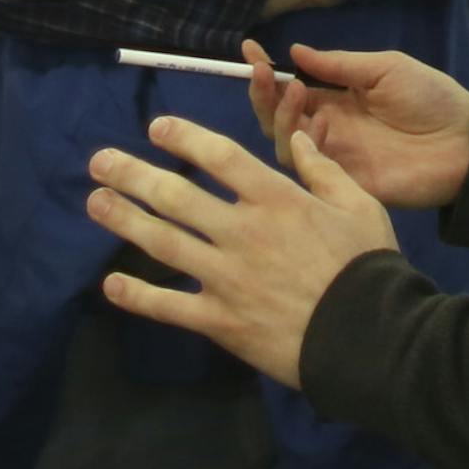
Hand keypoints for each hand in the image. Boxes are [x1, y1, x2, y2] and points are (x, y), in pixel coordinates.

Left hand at [87, 118, 396, 389]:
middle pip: (177, 195)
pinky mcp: (222, 320)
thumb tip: (299, 138)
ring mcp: (227, 277)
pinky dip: (138, 297)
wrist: (374, 341)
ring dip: (125, 220)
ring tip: (94, 201)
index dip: (184, 138)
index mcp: (276, 199)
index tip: (156, 128)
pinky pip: (171, 307)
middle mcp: (243, 231)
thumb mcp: (360, 206)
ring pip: (165, 242)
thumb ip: (324, 170)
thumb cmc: (370, 269)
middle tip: (99, 161)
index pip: (219, 156)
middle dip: (134, 174)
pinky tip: (111, 286)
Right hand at [264, 43, 468, 207]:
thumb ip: (339, 64)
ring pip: (284, 142)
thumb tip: (294, 51)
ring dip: (281, 115)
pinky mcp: (344, 181)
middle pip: (277, 117)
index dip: (266, 72)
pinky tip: (320, 122)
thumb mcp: (384, 68)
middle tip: (262, 73)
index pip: (289, 87)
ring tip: (298, 91)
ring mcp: (334, 155)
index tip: (249, 50)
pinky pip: (309, 167)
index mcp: (337, 99)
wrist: (465, 142)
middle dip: (262, 94)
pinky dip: (304, 143)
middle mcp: (328, 127)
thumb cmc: (430, 98)